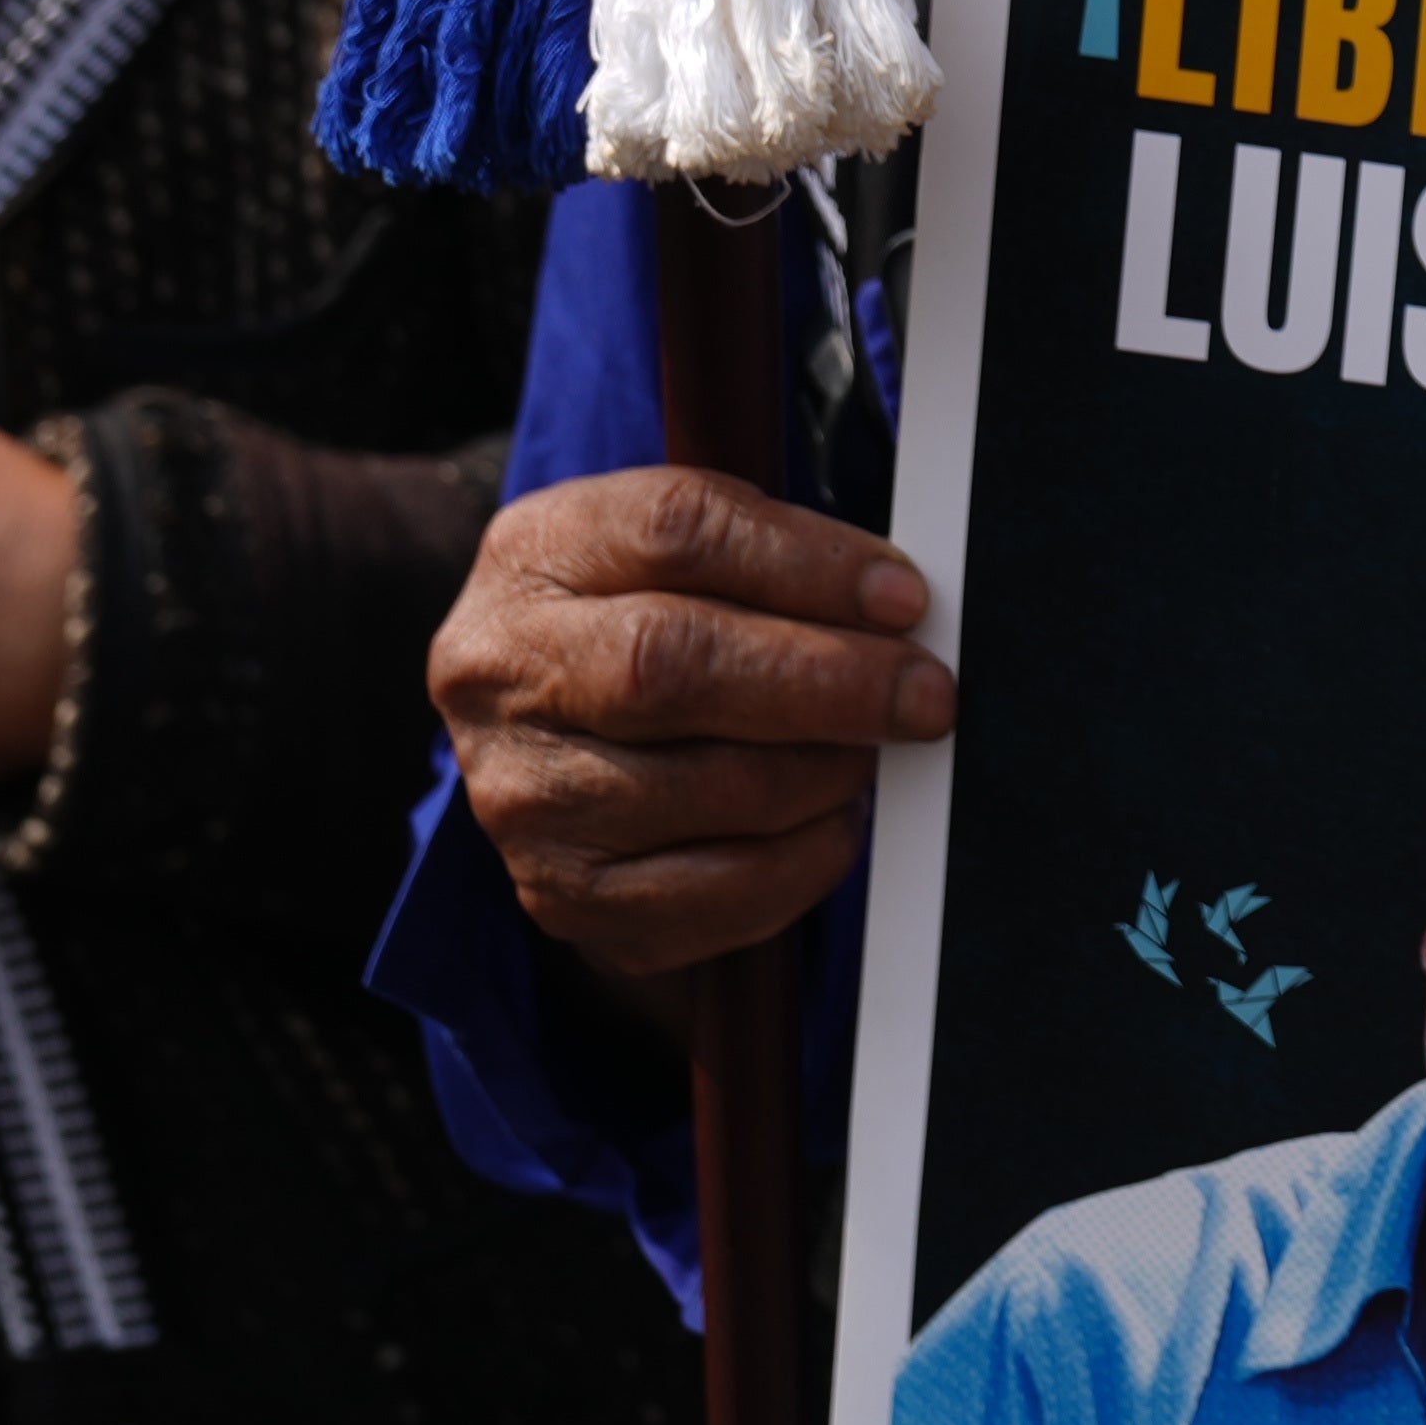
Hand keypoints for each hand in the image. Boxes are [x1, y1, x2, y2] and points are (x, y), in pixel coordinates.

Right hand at [428, 467, 949, 984]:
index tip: (902, 599)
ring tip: (864, 755)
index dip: (806, 565)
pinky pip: (717, 892)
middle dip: (829, 682)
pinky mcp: (563, 893)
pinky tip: (828, 824)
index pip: (675, 532)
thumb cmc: (640, 626)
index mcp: (538, 555)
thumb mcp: (678, 554)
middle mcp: (500, 673)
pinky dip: (805, 860)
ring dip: (825, 773)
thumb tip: (896, 608)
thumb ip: (774, 555)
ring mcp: (522, 793)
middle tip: (925, 694)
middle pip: (673, 665)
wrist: (548, 740)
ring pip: (710, 787)